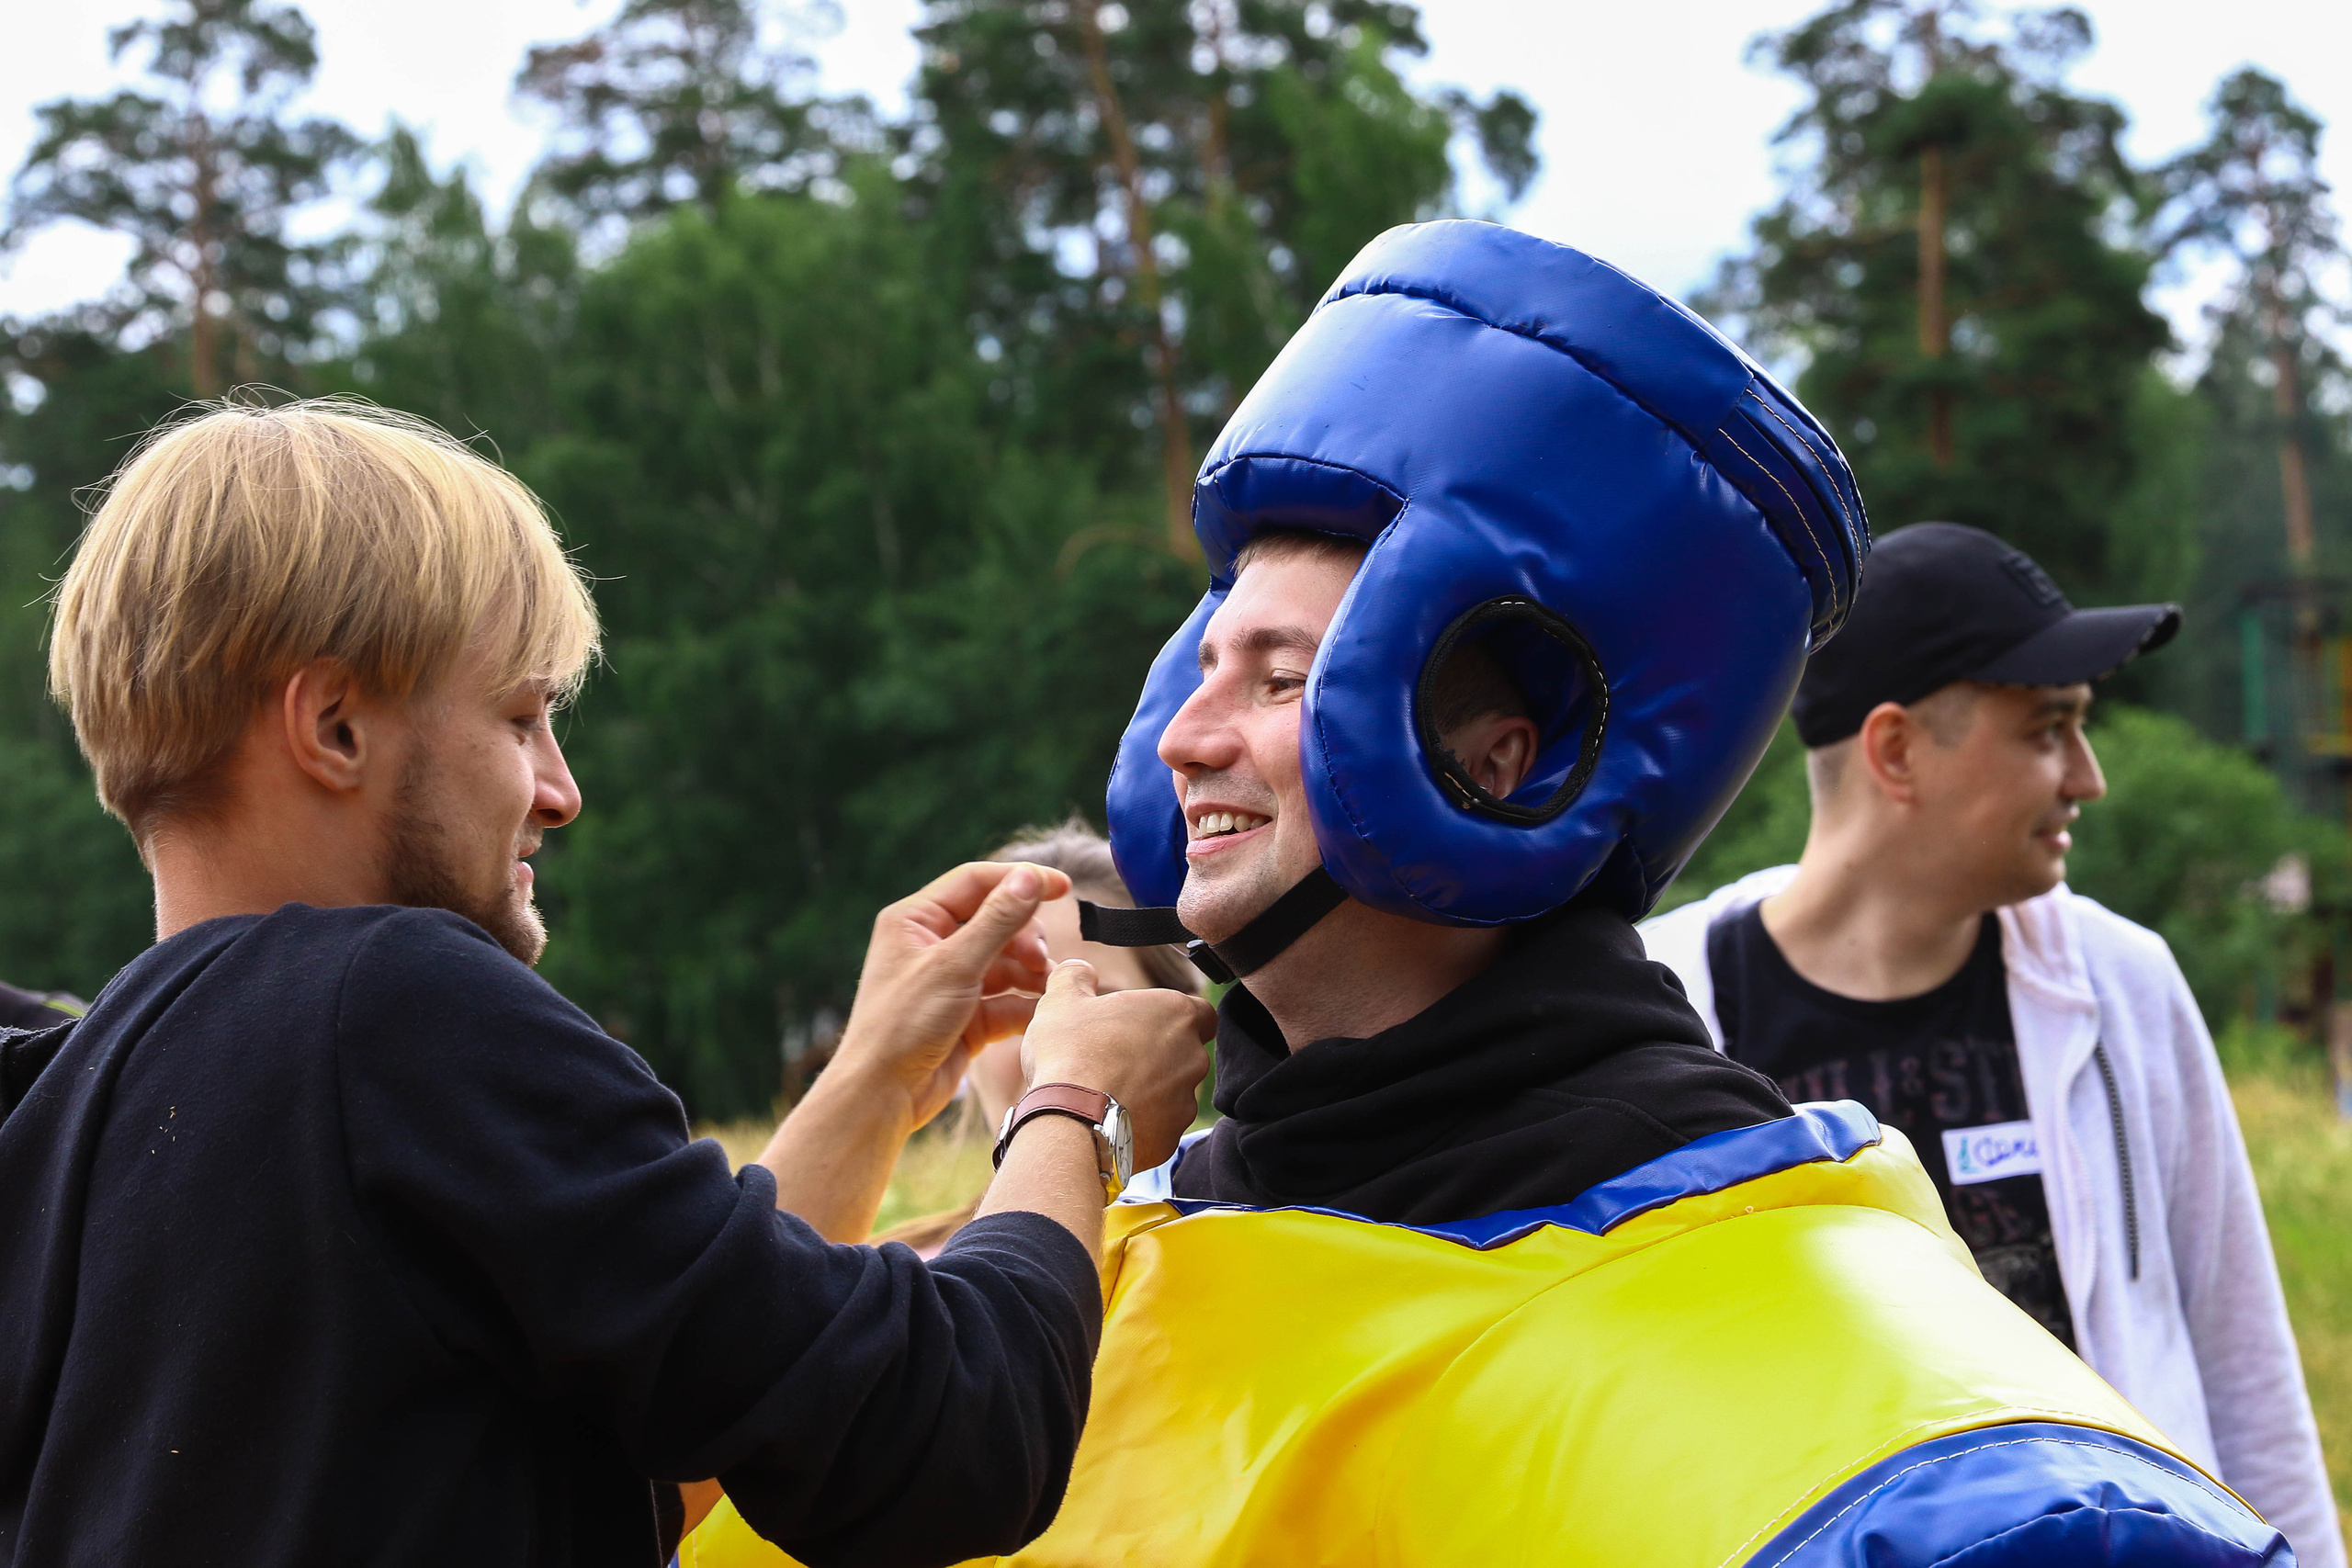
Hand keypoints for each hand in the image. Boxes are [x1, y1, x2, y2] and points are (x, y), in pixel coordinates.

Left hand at [830, 861, 1072, 1131]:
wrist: (883, 1096)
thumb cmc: (903, 1024)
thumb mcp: (955, 965)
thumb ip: (997, 920)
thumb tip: (1030, 877)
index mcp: (915, 920)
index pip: (976, 882)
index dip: (1021, 880)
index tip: (1063, 887)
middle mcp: (932, 945)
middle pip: (997, 921)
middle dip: (1026, 938)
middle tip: (1041, 959)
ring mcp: (950, 982)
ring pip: (1006, 962)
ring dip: (1031, 972)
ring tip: (1049, 987)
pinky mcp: (966, 1017)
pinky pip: (1006, 999)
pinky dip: (1026, 1004)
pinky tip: (1044, 1011)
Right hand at [1020, 961, 1215, 1174]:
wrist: (1071, 1123)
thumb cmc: (1071, 1053)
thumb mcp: (1061, 1001)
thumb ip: (1075, 976)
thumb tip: (1080, 971)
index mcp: (1175, 1013)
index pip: (1200, 1012)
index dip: (1174, 1018)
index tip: (1145, 1026)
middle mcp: (1193, 1056)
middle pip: (1184, 1053)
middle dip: (1157, 1057)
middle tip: (1116, 1059)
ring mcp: (1186, 1100)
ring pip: (1173, 1091)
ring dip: (1149, 1092)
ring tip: (1106, 1094)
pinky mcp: (1173, 1137)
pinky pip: (1160, 1126)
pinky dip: (1141, 1124)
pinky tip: (1108, 1121)